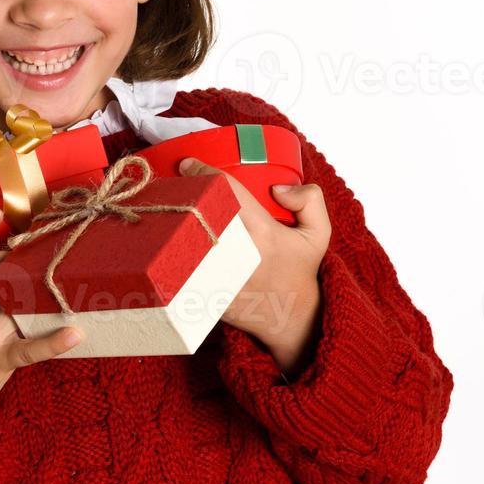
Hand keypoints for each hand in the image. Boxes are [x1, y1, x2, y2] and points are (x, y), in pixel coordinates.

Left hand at [178, 156, 329, 376]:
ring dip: (171, 218)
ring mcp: (213, 272)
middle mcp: (233, 250)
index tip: (187, 164)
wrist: (290, 318)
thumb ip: (311, 199)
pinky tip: (165, 238)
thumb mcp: (318, 234)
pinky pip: (176, 262)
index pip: (222, 188)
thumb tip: (278, 188)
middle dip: (181, 193)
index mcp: (260, 231)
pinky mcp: (200, 290)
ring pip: (180, 234)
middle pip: (195, 208)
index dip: (201, 170)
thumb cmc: (299, 272)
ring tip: (168, 208)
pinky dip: (168, 247)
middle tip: (176, 184)